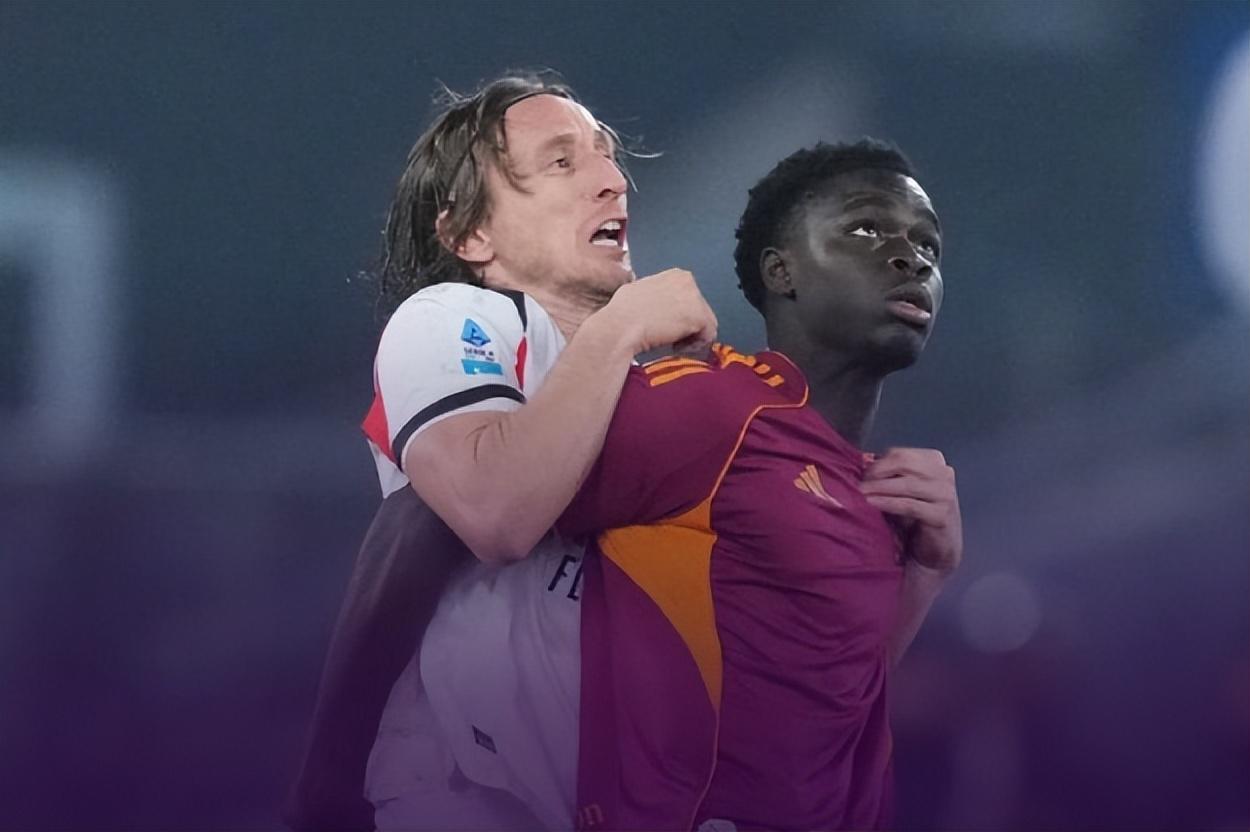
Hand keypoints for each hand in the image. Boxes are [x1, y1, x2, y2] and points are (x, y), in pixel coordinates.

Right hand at [593, 268, 717, 354]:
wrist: (620, 327)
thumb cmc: (621, 313)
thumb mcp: (638, 291)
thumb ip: (656, 294)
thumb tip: (657, 305)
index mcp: (675, 275)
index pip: (689, 297)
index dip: (679, 314)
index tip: (667, 325)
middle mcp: (688, 281)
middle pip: (699, 309)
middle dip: (687, 325)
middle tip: (670, 337)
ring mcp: (695, 298)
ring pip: (705, 323)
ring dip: (691, 336)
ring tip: (672, 344)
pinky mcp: (699, 317)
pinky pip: (708, 336)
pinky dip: (694, 345)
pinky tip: (676, 347)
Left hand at [860, 448, 961, 575]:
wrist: (936, 547)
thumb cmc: (914, 516)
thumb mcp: (901, 490)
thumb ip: (888, 475)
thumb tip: (862, 462)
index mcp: (934, 461)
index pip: (901, 454)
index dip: (878, 463)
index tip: (862, 475)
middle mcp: (944, 474)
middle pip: (904, 464)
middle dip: (878, 473)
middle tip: (860, 485)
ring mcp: (945, 494)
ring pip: (907, 484)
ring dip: (879, 488)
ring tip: (861, 493)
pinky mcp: (941, 515)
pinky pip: (909, 505)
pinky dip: (888, 503)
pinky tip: (872, 503)